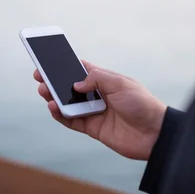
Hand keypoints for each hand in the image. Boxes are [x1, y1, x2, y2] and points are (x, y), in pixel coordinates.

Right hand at [34, 61, 166, 160]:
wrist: (155, 133)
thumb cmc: (142, 104)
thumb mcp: (120, 83)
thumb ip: (96, 79)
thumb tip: (76, 83)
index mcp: (105, 81)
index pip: (81, 70)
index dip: (65, 65)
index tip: (49, 60)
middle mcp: (98, 95)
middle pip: (70, 87)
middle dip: (54, 81)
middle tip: (39, 76)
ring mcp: (94, 112)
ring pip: (68, 103)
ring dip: (53, 97)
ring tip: (43, 91)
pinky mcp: (93, 128)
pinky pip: (71, 121)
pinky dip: (60, 115)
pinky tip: (52, 108)